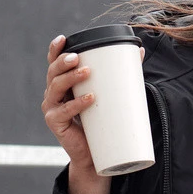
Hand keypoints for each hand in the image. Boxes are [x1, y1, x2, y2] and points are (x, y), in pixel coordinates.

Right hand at [41, 34, 145, 171]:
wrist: (94, 155)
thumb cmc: (100, 123)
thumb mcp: (107, 95)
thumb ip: (120, 73)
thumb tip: (140, 50)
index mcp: (62, 84)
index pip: (54, 63)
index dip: (55, 50)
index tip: (63, 39)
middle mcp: (53, 94)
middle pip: (53, 72)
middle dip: (63, 62)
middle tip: (77, 57)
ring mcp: (52, 108)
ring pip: (56, 88)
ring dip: (70, 78)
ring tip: (87, 72)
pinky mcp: (55, 123)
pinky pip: (65, 111)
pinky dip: (77, 103)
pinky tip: (89, 98)